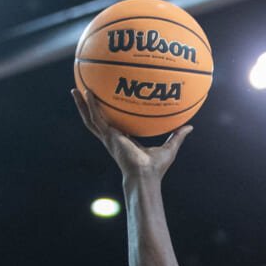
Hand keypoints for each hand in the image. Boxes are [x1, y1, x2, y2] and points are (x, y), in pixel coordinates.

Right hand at [72, 87, 191, 179]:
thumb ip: (177, 135)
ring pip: (91, 118)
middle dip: (88, 107)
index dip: (109, 115)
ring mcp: (108, 138)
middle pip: (97, 119)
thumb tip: (190, 126)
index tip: (107, 103)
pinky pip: (96, 118)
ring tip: (75, 90)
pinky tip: (87, 94)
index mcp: (124, 140)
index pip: (114, 124)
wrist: (145, 176)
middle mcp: (113, 138)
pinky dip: (91, 106)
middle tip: (83, 91)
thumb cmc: (156, 168)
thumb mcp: (169, 147)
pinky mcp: (108, 137)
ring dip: (82, 105)